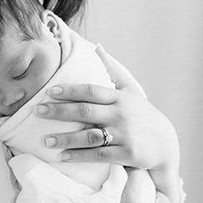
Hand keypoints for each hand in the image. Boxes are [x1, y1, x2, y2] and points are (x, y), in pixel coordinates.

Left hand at [36, 79, 179, 170]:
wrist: (165, 143)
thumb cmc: (142, 114)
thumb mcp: (130, 90)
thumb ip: (112, 70)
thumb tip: (96, 46)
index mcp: (120, 97)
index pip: (92, 90)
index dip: (70, 90)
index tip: (50, 91)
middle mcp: (122, 114)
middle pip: (86, 111)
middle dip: (59, 111)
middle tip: (37, 111)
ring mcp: (125, 134)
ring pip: (90, 136)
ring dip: (66, 138)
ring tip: (46, 140)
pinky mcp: (128, 154)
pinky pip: (99, 155)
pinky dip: (79, 156)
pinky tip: (63, 156)